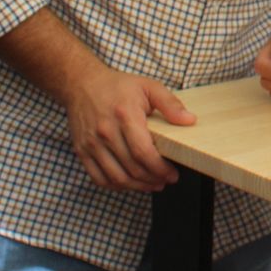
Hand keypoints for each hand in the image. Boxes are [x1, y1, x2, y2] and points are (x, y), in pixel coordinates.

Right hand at [63, 65, 195, 191]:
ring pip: (116, 177)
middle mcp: (105, 132)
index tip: (172, 173)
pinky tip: (130, 183)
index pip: (143, 152)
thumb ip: (170, 104)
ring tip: (152, 184)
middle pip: (131, 167)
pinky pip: (98, 177)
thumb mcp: (148, 87)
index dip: (159, 168)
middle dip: (152, 179)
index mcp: (125, 115)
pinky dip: (115, 185)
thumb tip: (190, 120)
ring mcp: (91, 143)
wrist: (81, 84)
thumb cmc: (118, 86)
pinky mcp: (81, 151)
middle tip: (166, 180)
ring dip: (137, 186)